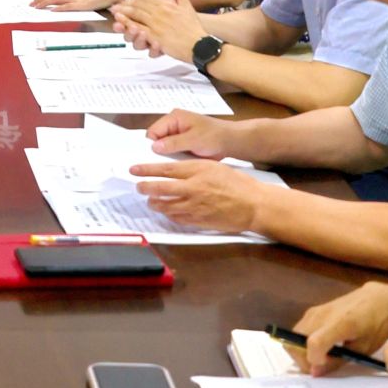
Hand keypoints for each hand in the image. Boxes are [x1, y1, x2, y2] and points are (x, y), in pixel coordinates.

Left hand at [29, 0, 119, 11]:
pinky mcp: (82, 5)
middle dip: (40, 0)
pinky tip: (53, 11)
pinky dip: (59, 9)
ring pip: (57, 0)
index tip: (36, 0)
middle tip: (30, 4)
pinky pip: (68, 7)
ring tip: (36, 6)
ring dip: (46, 3)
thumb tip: (72, 7)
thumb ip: (80, 3)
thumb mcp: (88, 0)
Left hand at [111, 0, 205, 62]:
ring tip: (115, 11)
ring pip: (138, 15)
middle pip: (140, 4)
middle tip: (116, 3)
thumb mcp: (188, 8)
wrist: (199, 45)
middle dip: (127, 3)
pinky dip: (130, 25)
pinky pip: (140, 29)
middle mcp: (162, 11)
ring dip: (125, 12)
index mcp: (169, 4)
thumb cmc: (194, 28)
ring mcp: (158, 23)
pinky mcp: (156, 36)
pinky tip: (123, 24)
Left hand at [127, 158, 264, 232]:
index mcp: (197, 171)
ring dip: (155, 203)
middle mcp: (193, 188)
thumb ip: (192, 168)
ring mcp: (195, 206)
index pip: (165, 169)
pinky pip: (177, 218)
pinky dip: (169, 215)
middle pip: (161, 188)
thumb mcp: (213, 167)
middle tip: (139, 187)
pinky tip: (167, 212)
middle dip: (145, 187)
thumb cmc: (236, 183)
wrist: (253, 204)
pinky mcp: (199, 220)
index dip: (146, 170)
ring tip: (151, 201)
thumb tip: (172, 170)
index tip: (134, 170)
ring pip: (166, 205)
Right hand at [146, 109, 232, 158]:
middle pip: (156, 139)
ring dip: (167, 155)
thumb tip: (155, 147)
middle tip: (162, 163)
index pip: (153, 131)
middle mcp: (173, 124)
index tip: (153, 158)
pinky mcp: (182, 143)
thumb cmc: (214, 136)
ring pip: (164, 147)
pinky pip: (172, 151)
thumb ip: (174, 143)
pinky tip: (178, 164)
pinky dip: (174, 158)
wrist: (231, 142)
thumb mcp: (194, 140)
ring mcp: (177, 134)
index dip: (152, 145)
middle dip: (159, 151)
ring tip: (172, 164)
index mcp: (174, 117)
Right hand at [294, 282, 387, 374]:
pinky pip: (299, 330)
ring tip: (320, 358)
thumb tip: (315, 372)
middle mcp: (322, 315)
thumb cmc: (376, 326)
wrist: (378, 300)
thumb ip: (337, 361)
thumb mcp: (363, 349)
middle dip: (302, 359)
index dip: (313, 360)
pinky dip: (303, 342)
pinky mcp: (312, 310)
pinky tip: (321, 347)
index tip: (322, 368)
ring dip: (301, 351)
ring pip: (293, 335)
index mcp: (341, 324)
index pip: (315, 342)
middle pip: (295, 340)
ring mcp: (314, 311)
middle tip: (318, 367)